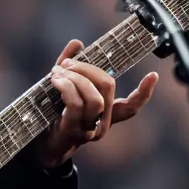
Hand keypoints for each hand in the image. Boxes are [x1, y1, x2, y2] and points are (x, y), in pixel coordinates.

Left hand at [33, 40, 157, 167]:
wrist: (36, 146)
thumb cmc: (49, 115)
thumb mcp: (60, 89)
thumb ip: (69, 67)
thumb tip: (77, 43)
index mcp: (105, 116)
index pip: (131, 107)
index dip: (144, 93)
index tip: (153, 75)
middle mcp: (101, 124)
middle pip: (108, 87)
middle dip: (88, 68)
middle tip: (67, 63)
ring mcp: (88, 129)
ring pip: (94, 96)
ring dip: (76, 77)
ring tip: (57, 71)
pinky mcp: (72, 130)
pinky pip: (75, 103)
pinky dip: (66, 86)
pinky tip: (55, 80)